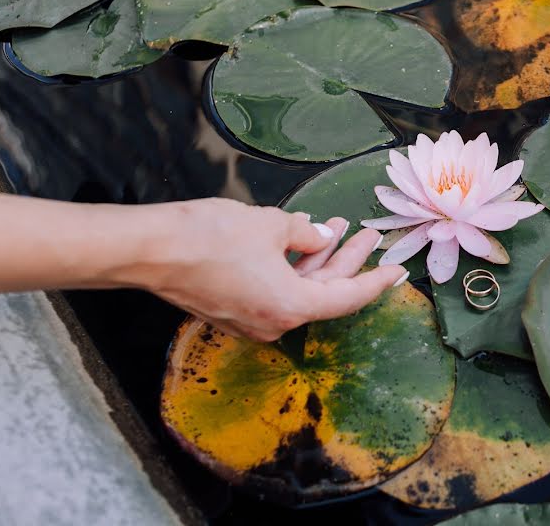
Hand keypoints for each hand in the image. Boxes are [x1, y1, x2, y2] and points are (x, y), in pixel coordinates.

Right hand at [132, 198, 408, 341]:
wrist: (150, 250)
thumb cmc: (211, 236)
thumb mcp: (271, 225)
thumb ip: (306, 234)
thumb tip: (321, 236)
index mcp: (292, 307)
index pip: (348, 298)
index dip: (376, 282)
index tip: (398, 272)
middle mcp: (274, 323)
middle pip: (324, 292)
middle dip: (347, 260)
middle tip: (367, 233)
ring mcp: (251, 321)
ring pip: (297, 290)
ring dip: (317, 260)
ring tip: (334, 226)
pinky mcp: (231, 311)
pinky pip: (274, 291)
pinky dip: (290, 268)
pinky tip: (299, 239)